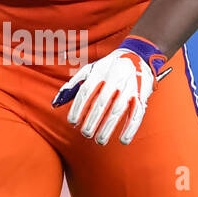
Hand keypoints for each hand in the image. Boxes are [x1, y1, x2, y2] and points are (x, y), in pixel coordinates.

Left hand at [52, 36, 170, 146]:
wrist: (138, 56)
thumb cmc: (108, 67)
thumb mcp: (90, 69)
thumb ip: (73, 84)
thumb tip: (56, 103)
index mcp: (100, 71)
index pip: (86, 91)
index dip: (78, 108)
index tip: (72, 122)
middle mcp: (115, 78)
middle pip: (101, 102)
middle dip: (92, 120)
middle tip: (85, 133)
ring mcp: (129, 86)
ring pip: (118, 109)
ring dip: (108, 126)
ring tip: (99, 140)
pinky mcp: (142, 95)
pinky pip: (137, 113)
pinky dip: (131, 128)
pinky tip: (123, 140)